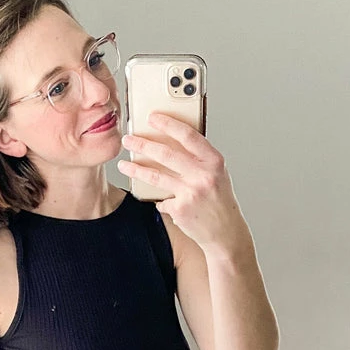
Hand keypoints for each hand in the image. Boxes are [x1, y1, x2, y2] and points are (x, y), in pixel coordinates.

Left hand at [118, 111, 247, 253]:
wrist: (226, 233)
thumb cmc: (220, 200)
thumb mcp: (217, 174)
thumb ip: (199, 159)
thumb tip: (172, 142)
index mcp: (214, 161)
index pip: (188, 135)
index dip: (168, 124)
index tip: (152, 117)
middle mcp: (203, 175)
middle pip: (166, 154)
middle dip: (142, 145)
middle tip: (127, 140)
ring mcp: (190, 193)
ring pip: (156, 177)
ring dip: (136, 169)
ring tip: (123, 164)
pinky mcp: (180, 210)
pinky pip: (162, 201)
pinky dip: (160, 201)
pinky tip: (162, 202)